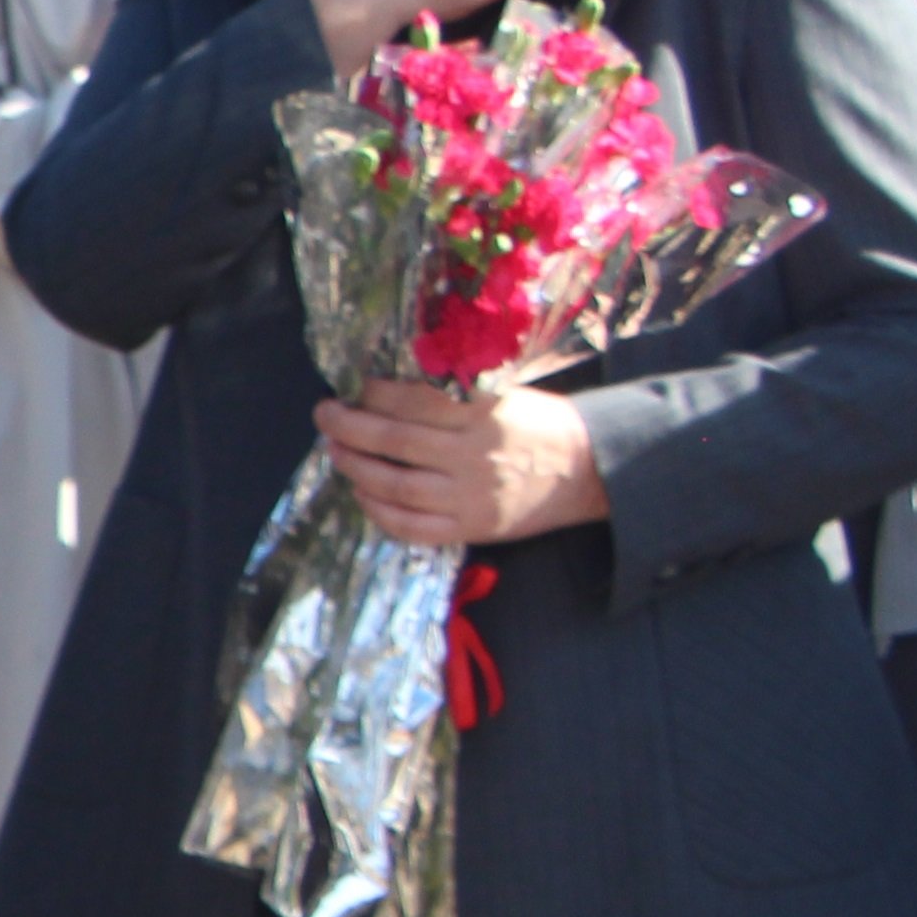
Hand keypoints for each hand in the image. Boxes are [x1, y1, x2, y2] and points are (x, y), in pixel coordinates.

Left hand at [318, 374, 608, 546]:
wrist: (591, 470)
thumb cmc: (542, 425)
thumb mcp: (506, 396)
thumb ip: (455, 396)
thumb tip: (390, 389)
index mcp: (483, 416)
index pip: (416, 402)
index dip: (378, 394)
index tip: (359, 388)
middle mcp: (473, 457)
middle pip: (395, 443)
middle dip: (350, 427)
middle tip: (325, 415)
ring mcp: (470, 497)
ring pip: (396, 486)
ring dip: (356, 468)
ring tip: (336, 452)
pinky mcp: (471, 528)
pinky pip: (412, 527)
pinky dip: (379, 512)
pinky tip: (363, 494)